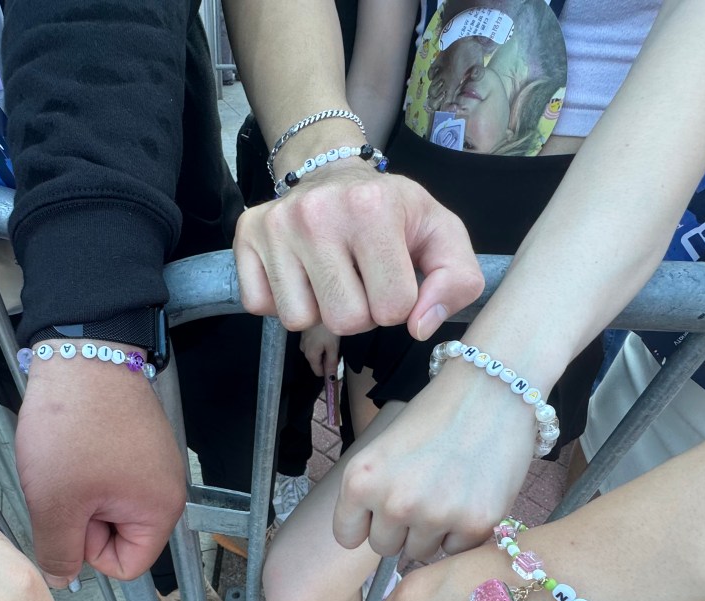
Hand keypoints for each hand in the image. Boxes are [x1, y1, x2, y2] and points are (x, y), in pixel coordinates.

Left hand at [15, 344, 185, 585]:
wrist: (82, 355)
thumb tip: (62, 578)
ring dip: (79, 493)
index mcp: (160, 510)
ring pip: (106, 504)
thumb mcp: (55, 502)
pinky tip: (72, 445)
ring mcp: (153, 463)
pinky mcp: (137, 442)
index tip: (73, 513)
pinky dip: (84, 469)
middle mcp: (166, 489)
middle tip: (64, 484)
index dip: (89, 551)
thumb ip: (58, 551)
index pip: (126, 567)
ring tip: (65, 462)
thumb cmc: (74, 425)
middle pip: (117, 536)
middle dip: (83, 519)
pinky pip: (107, 477)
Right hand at [234, 162, 483, 339]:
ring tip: (329, 275)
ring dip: (319, 309)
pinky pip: (260, 306)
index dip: (397, 304)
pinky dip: (282, 300)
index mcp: (373, 208)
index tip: (392, 277)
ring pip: (298, 320)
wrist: (332, 169)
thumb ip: (458, 282)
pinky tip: (299, 272)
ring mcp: (276, 224)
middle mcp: (318, 212)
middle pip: (344, 320)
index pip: (392, 309)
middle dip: (359, 312)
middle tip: (360, 280)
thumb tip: (419, 327)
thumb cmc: (391, 211)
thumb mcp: (441, 234)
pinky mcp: (246, 236)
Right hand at [298, 324, 340, 378]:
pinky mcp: (304, 334)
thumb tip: (331, 379)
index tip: (337, 362)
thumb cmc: (327, 328)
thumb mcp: (333, 347)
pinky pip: (312, 344)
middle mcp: (303, 350)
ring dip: (323, 350)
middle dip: (326, 359)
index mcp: (310, 356)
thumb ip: (332, 364)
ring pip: (314, 352)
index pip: (318, 372)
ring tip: (331, 339)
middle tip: (335, 347)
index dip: (328, 370)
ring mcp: (302, 341)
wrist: (317, 306)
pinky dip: (319, 342)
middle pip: (316, 362)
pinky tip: (325, 334)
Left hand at [332, 364, 534, 559]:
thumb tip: (373, 535)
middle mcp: (394, 503)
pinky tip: (471, 495)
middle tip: (423, 493)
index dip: (366, 524)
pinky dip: (463, 531)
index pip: (347, 536)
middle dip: (400, 528)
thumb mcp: (382, 450)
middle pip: (384, 547)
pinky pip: (457, 549)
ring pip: (421, 551)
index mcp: (360, 481)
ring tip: (448, 490)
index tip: (381, 511)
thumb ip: (372, 492)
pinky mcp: (476, 524)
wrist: (491, 389)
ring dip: (431, 531)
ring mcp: (435, 515)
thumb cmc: (434, 415)